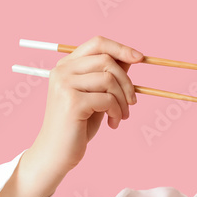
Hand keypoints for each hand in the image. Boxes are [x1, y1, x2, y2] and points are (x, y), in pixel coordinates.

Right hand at [25, 35, 143, 184]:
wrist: (56, 153)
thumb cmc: (77, 126)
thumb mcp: (96, 97)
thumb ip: (108, 77)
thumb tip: (131, 58)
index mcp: (66, 66)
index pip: (97, 43)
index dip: (120, 48)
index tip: (139, 58)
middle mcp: (62, 71)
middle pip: (106, 60)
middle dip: (126, 82)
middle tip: (132, 102)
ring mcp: (65, 85)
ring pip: (109, 80)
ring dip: (123, 101)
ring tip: (122, 117)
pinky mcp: (72, 102)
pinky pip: (108, 99)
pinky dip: (117, 112)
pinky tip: (113, 124)